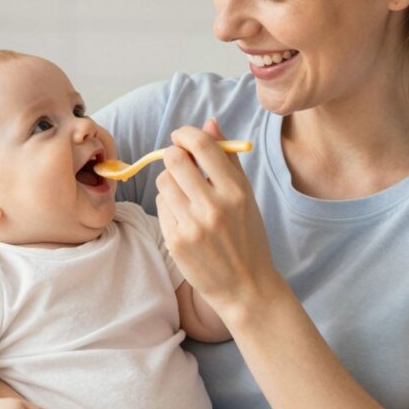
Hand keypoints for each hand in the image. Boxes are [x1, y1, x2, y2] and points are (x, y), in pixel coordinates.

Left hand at [156, 119, 277, 316]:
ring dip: (170, 181)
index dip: (185, 134)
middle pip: (174, 159)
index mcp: (236, 191)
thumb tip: (209, 123)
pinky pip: (161, 206)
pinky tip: (184, 217)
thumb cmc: (247, 236)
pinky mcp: (176, 241)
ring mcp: (193, 225)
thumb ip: (227, 158)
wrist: (245, 286)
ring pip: (163, 181)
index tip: (181, 136)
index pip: (201, 145)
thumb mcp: (245, 195)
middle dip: (173, 155)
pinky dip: (169, 205)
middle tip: (179, 162)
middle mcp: (214, 206)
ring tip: (185, 195)